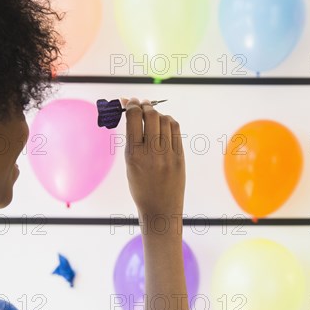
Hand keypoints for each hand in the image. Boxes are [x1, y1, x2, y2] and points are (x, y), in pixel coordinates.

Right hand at [122, 98, 184, 234]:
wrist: (160, 208)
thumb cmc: (140, 186)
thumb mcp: (130, 164)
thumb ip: (132, 139)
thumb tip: (132, 112)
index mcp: (133, 154)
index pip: (133, 118)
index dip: (131, 105)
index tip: (129, 101)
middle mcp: (151, 153)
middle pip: (150, 115)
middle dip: (144, 105)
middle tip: (141, 104)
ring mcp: (168, 155)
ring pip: (164, 120)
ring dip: (157, 113)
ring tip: (152, 115)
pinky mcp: (180, 157)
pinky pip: (175, 130)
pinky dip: (168, 122)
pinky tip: (164, 124)